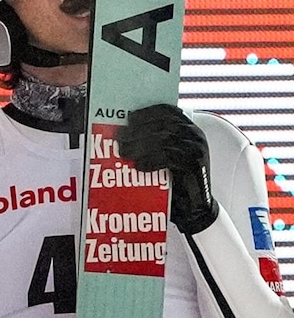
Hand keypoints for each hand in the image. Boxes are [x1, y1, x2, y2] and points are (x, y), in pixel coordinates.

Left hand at [116, 104, 218, 234]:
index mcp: (188, 128)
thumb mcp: (164, 154)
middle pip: (163, 124)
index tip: (130, 117)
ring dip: (140, 145)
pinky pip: (170, 158)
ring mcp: (197, 150)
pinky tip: (139, 167)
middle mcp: (195, 136)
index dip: (148, 112)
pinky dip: (151, 161)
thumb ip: (153, 140)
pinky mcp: (195, 166)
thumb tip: (124, 132)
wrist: (194, 206)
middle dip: (138, 130)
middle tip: (119, 138)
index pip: (168, 110)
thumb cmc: (175, 179)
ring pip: (165, 140)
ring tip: (124, 152)